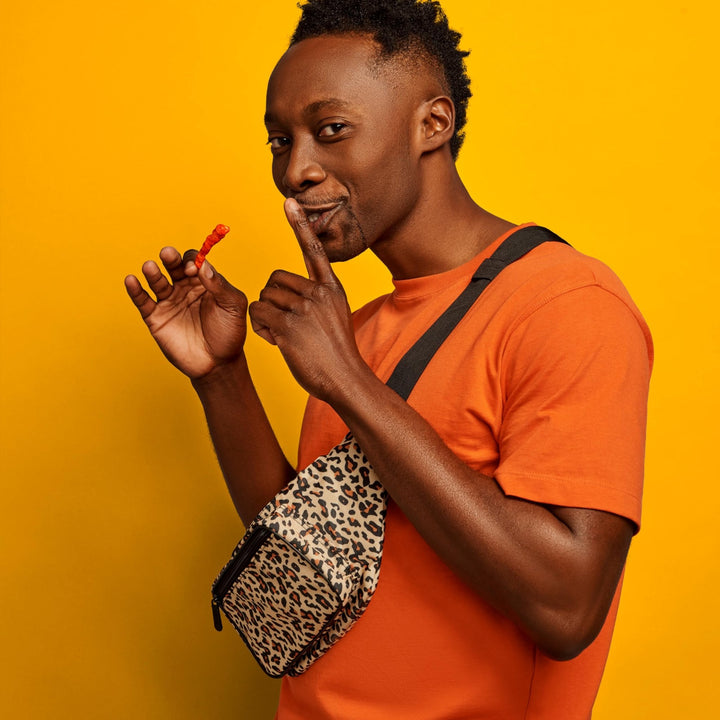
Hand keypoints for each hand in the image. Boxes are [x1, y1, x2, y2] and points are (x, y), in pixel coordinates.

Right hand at [124, 247, 247, 378]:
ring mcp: (169, 302)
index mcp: (205, 282)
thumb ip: (220, 285)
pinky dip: (135, 290)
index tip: (194, 269)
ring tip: (150, 267)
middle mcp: (185, 289)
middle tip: (168, 254)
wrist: (218, 364)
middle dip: (171, 259)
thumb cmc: (230, 333)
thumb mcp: (233, 306)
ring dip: (152, 272)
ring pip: (157, 281)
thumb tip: (203, 265)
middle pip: (174, 267)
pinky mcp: (156, 318)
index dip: (193, 261)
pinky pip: (143, 301)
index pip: (194, 262)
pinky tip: (131, 280)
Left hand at [248, 199, 368, 400]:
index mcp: (331, 288)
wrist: (346, 379)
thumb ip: (318, 298)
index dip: (300, 226)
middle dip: (271, 298)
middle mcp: (318, 294)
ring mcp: (304, 310)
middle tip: (282, 320)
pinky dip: (261, 328)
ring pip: (264, 297)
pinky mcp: (288, 327)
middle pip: (275, 278)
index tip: (289, 202)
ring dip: (265, 315)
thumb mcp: (337, 316)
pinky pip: (258, 314)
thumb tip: (287, 291)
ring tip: (281, 334)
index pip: (313, 251)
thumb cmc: (336, 352)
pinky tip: (276, 341)